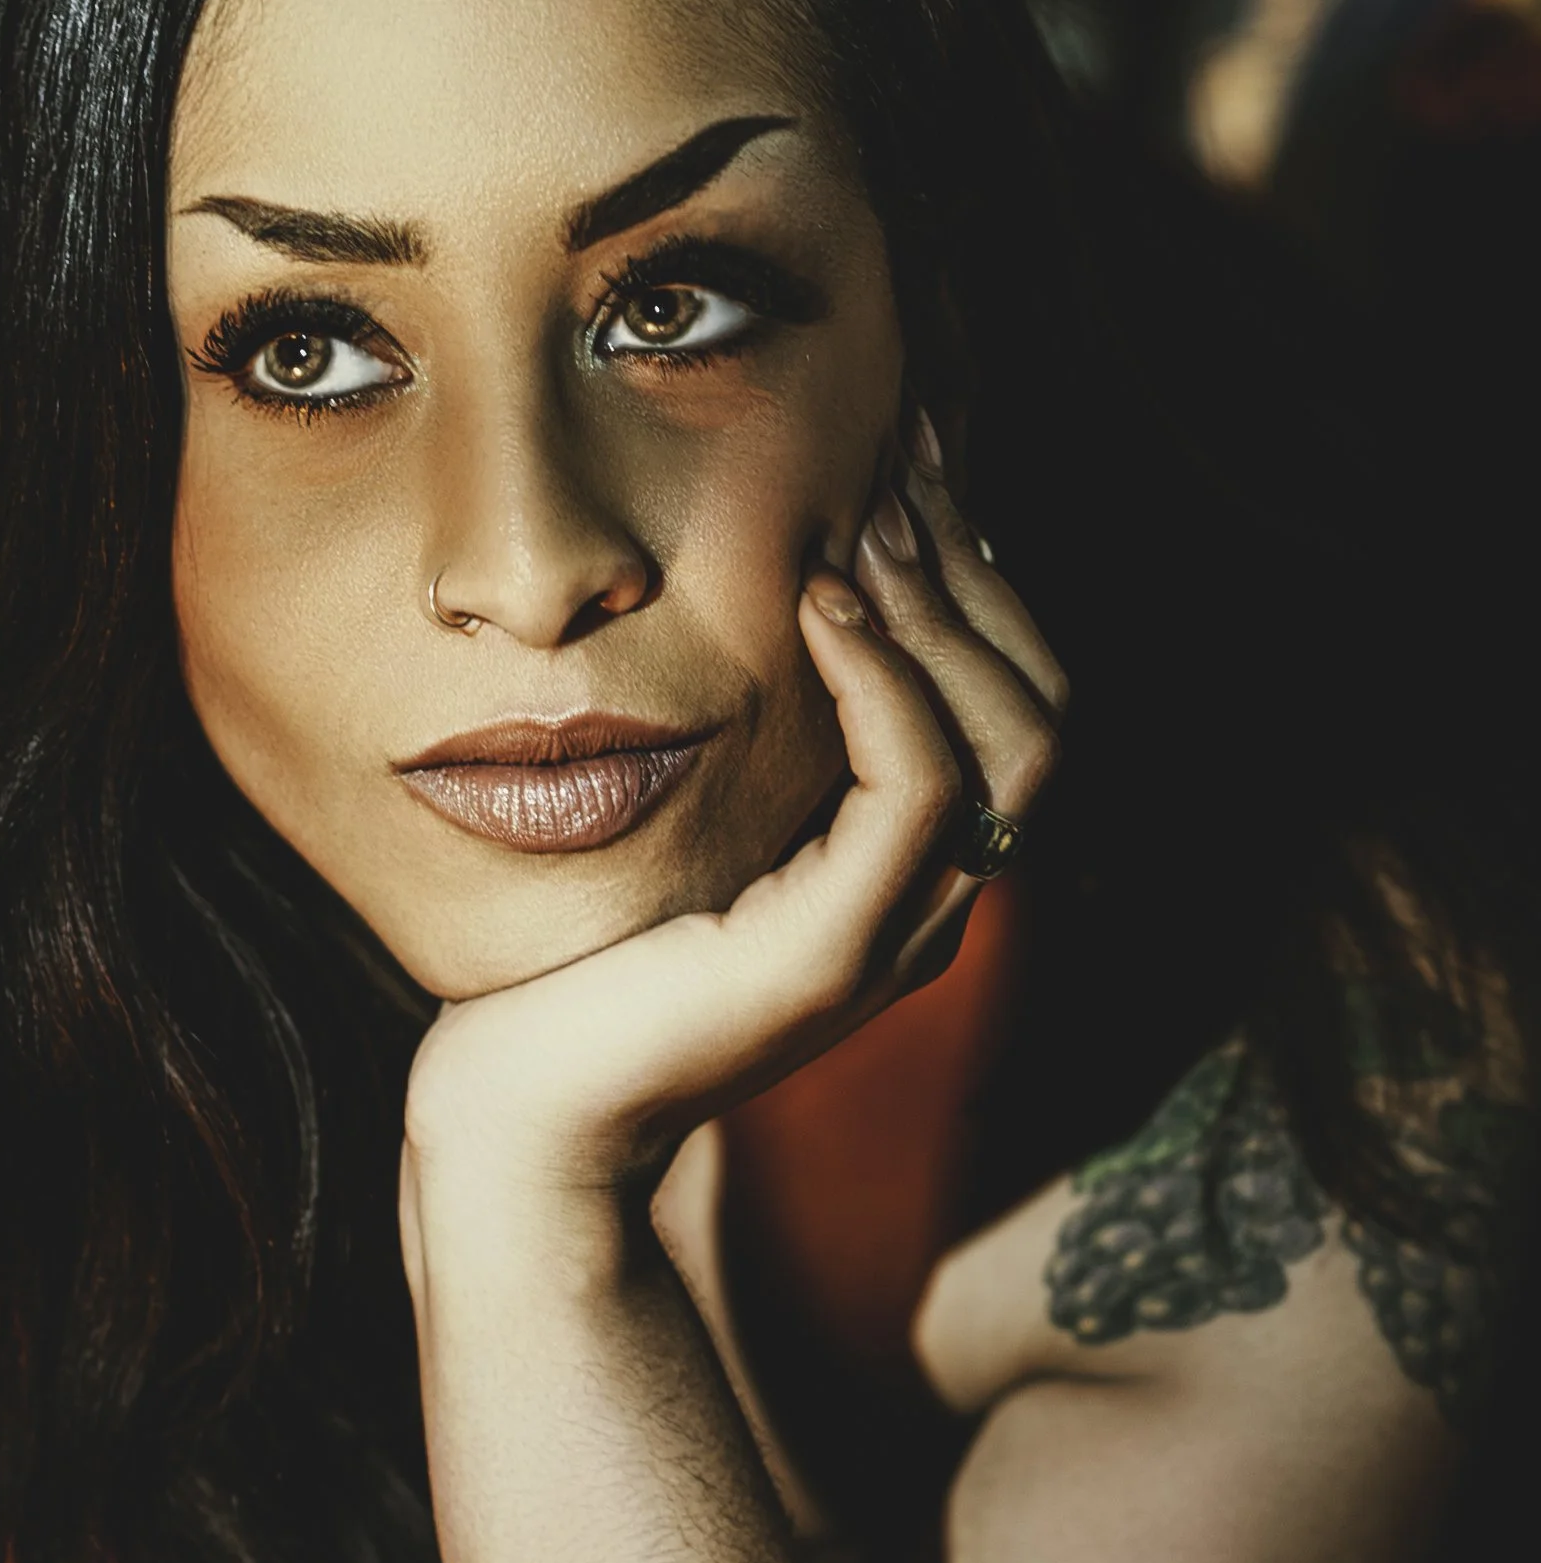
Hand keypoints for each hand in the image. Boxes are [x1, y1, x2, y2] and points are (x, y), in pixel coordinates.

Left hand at [402, 430, 1067, 1213]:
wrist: (520, 1113)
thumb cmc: (576, 955)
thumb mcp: (685, 814)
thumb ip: (751, 732)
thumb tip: (761, 576)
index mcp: (903, 867)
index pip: (1012, 697)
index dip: (978, 573)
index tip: (914, 452)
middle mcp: (930, 903)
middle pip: (1042, 706)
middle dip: (979, 565)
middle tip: (904, 449)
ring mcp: (896, 935)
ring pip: (1013, 742)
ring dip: (943, 607)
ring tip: (863, 513)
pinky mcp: (833, 956)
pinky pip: (919, 792)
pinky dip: (885, 681)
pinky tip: (821, 598)